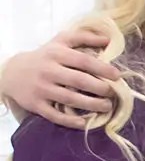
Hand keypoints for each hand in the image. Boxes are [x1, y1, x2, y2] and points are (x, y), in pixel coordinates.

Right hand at [1, 25, 119, 127]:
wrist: (12, 72)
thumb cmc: (45, 56)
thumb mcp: (61, 41)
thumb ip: (84, 37)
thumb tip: (109, 39)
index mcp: (57, 54)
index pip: (83, 61)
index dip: (102, 69)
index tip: (117, 76)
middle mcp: (48, 71)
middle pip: (79, 81)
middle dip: (100, 88)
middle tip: (114, 93)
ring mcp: (41, 88)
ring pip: (70, 99)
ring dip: (92, 105)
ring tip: (107, 106)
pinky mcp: (35, 104)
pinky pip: (55, 115)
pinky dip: (70, 121)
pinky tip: (85, 123)